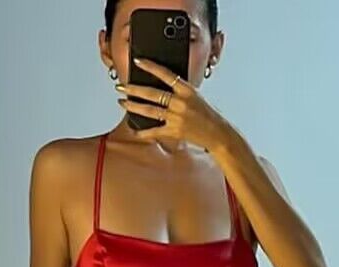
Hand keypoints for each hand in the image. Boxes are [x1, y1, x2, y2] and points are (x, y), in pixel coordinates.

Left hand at [118, 56, 234, 153]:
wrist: (218, 133)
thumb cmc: (207, 115)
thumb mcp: (196, 97)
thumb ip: (180, 91)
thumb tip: (163, 86)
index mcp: (187, 89)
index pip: (165, 73)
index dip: (150, 66)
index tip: (137, 61)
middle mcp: (180, 102)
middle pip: (152, 93)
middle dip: (134, 89)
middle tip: (121, 86)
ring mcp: (177, 117)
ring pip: (150, 110)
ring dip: (133, 106)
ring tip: (122, 102)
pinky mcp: (175, 131)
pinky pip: (155, 131)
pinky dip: (144, 132)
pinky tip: (134, 131)